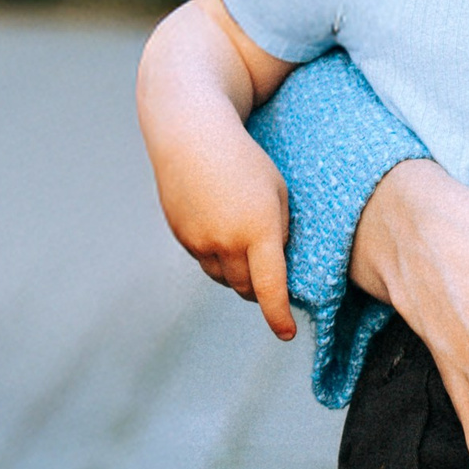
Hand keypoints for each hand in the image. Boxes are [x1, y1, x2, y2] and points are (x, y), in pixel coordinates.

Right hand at [152, 130, 296, 339]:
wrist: (192, 135)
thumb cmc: (246, 160)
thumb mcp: (278, 192)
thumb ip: (279, 233)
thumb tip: (276, 268)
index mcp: (258, 230)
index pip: (270, 288)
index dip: (278, 316)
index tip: (286, 333)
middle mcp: (225, 242)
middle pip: (247, 288)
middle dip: (262, 291)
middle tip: (274, 284)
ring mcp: (199, 242)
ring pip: (224, 279)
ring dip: (239, 276)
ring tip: (248, 252)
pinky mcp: (181, 237)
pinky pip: (205, 263)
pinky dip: (219, 260)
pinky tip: (224, 234)